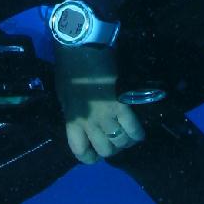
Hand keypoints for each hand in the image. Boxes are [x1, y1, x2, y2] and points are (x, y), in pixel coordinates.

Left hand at [55, 44, 144, 163]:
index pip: (80, 151)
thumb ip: (74, 113)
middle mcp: (89, 122)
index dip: (89, 157)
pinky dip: (137, 134)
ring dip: (126, 142)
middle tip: (115, 140)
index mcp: (72, 120)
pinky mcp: (121, 105)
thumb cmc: (70, 67)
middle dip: (111, 149)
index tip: (94, 154)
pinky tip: (138, 133)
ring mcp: (106, 115)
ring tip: (128, 137)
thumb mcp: (64, 95)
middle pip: (105, 149)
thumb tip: (82, 122)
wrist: (82, 46)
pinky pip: (133, 128)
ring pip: (120, 142)